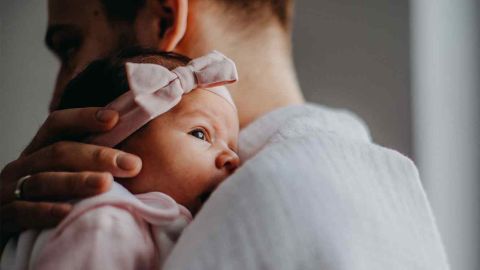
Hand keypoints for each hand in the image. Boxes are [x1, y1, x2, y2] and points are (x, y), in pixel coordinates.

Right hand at [0, 107, 141, 240]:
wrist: (8, 233)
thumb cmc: (47, 203)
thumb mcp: (63, 179)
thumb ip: (89, 166)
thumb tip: (133, 158)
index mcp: (38, 152)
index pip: (57, 124)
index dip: (84, 117)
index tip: (115, 118)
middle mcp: (22, 167)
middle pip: (58, 152)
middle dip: (97, 156)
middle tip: (132, 164)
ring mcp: (8, 191)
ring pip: (43, 180)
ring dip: (76, 181)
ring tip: (106, 183)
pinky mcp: (2, 218)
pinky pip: (22, 211)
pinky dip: (46, 211)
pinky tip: (69, 212)